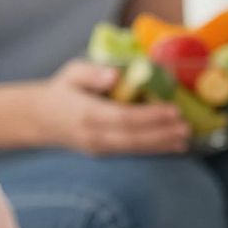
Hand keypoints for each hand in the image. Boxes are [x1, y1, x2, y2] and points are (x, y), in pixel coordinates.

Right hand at [37, 61, 191, 155]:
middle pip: (133, 137)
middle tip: (186, 128)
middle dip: (162, 134)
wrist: (40, 118)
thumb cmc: (62, 90)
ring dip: (161, 145)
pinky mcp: (102, 154)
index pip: (123, 117)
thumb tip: (114, 75)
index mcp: (87, 113)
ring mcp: (98, 148)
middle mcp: (93, 135)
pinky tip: (172, 147)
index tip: (173, 110)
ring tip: (184, 140)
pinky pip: (131, 153)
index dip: (150, 116)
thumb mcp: (71, 73)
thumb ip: (91, 73)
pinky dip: (153, 150)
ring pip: (133, 149)